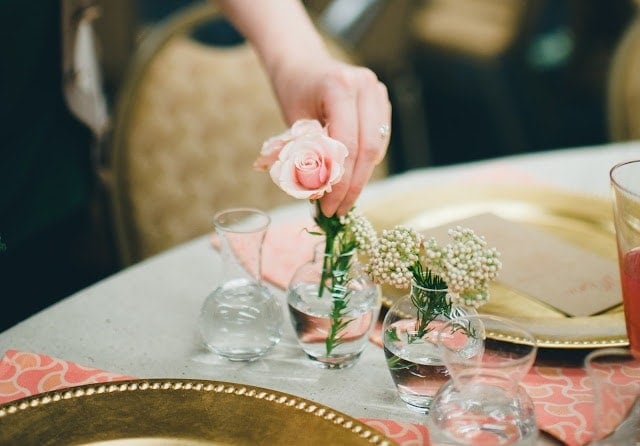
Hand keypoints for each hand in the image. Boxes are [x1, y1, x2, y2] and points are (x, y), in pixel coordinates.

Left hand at [270, 57, 391, 216]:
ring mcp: (378, 92)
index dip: (340, 182)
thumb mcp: (294, 123)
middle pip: (368, 148)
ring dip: (360, 178)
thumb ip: (308, 154)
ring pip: (377, 147)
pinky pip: (379, 141)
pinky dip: (364, 163)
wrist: (304, 65)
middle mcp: (365, 86)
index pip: (347, 144)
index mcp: (340, 86)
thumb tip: (319, 195)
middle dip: (353, 186)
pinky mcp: (383, 102)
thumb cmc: (295, 93)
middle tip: (338, 211)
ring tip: (342, 200)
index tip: (327, 207)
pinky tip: (349, 178)